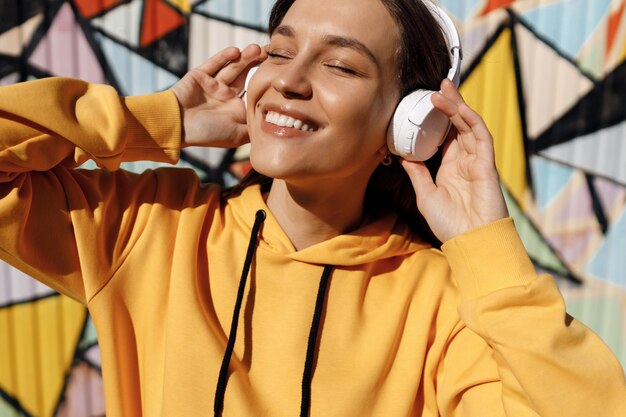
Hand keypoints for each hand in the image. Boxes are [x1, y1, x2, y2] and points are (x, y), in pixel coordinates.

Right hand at [170, 44, 266, 147]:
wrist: (176, 127)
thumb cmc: (207, 134)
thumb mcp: (237, 136)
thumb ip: (254, 129)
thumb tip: (275, 126)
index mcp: (235, 110)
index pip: (254, 92)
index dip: (265, 82)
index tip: (279, 73)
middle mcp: (225, 97)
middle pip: (245, 76)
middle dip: (257, 64)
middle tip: (271, 53)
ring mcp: (212, 85)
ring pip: (232, 68)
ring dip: (244, 58)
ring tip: (256, 49)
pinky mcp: (199, 76)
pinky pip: (213, 64)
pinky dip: (223, 57)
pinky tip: (235, 51)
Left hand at [401, 79, 508, 242]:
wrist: (470, 241)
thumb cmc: (450, 224)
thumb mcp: (425, 195)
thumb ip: (417, 173)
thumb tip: (404, 155)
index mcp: (451, 168)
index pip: (446, 135)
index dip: (439, 119)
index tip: (427, 103)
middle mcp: (465, 161)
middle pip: (459, 125)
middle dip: (450, 104)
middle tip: (439, 84)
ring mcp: (477, 161)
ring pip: (469, 125)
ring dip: (457, 106)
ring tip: (443, 90)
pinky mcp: (486, 164)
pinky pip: (480, 136)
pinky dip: (470, 120)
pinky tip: (458, 108)